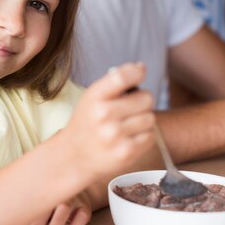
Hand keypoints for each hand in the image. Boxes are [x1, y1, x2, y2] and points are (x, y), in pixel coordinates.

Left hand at [12, 192, 91, 224]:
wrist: (74, 186)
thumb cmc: (50, 199)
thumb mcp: (39, 202)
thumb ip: (28, 217)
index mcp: (42, 189)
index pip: (31, 204)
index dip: (22, 220)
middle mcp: (57, 192)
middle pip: (46, 207)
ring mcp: (73, 198)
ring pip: (64, 210)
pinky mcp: (85, 206)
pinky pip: (82, 216)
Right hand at [60, 62, 155, 179]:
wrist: (74, 156)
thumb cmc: (88, 122)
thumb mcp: (92, 97)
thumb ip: (114, 82)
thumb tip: (141, 67)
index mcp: (94, 97)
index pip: (122, 76)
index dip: (137, 72)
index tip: (140, 72)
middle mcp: (103, 114)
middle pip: (146, 98)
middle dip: (142, 101)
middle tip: (131, 107)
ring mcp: (115, 135)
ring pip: (150, 117)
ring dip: (144, 119)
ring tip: (129, 124)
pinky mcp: (126, 152)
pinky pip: (150, 136)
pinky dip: (144, 136)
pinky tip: (130, 137)